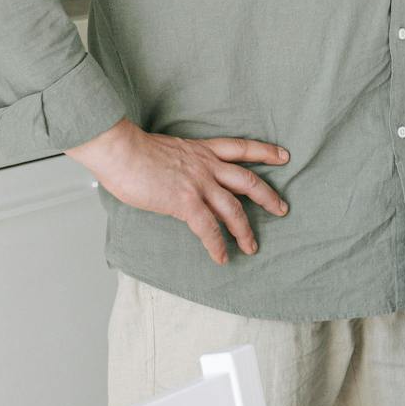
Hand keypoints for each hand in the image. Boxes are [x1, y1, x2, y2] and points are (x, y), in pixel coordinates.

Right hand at [67, 118, 288, 265]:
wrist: (121, 150)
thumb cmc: (133, 150)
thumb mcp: (167, 150)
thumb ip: (181, 164)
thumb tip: (178, 179)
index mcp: (202, 150)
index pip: (241, 147)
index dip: (264, 152)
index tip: (283, 156)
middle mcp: (206, 165)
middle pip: (248, 180)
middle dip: (268, 196)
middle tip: (282, 208)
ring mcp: (198, 184)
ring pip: (234, 208)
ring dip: (245, 230)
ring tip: (252, 246)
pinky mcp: (185, 202)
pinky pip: (208, 228)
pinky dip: (217, 245)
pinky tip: (222, 257)